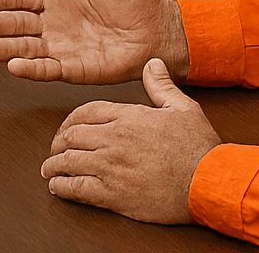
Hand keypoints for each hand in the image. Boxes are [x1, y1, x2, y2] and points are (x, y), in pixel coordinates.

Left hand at [41, 58, 219, 223]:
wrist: (210, 182)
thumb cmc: (199, 148)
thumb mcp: (183, 108)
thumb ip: (161, 86)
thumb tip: (152, 64)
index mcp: (128, 117)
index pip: (85, 112)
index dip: (70, 121)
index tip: (67, 128)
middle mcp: (114, 139)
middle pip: (71, 136)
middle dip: (58, 142)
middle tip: (55, 150)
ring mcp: (111, 167)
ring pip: (68, 161)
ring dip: (54, 165)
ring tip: (48, 170)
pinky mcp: (113, 195)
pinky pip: (76, 189)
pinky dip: (62, 187)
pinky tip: (57, 188)